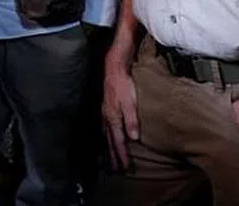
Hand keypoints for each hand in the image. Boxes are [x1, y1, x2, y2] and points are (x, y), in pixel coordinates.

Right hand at [102, 55, 139, 170]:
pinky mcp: (106, 108)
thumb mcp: (130, 102)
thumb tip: (134, 138)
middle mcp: (107, 118)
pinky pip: (106, 128)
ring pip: (107, 135)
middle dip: (114, 155)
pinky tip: (110, 137)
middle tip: (117, 168)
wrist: (114, 70)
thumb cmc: (123, 85)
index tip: (125, 166)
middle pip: (110, 141)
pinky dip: (108, 137)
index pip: (118, 141)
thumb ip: (132, 120)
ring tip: (112, 157)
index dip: (122, 155)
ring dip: (110, 147)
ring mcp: (105, 113)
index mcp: (113, 118)